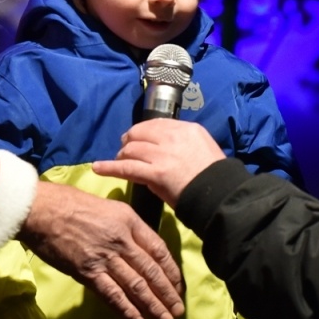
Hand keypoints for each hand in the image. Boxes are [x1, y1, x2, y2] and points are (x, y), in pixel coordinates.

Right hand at [19, 182, 184, 318]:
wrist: (42, 210)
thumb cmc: (71, 204)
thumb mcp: (108, 206)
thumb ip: (127, 226)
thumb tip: (141, 245)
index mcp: (129, 220)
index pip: (158, 249)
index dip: (171, 271)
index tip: (178, 286)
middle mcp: (121, 239)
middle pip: (151, 271)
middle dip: (167, 293)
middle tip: (177, 310)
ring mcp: (104, 257)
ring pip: (136, 286)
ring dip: (153, 305)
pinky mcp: (87, 272)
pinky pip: (112, 295)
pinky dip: (127, 311)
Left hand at [91, 119, 224, 204]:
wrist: (220, 194)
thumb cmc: (215, 176)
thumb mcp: (204, 147)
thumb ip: (184, 142)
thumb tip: (167, 145)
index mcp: (187, 129)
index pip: (156, 124)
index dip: (143, 132)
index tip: (139, 139)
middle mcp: (172, 137)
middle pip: (139, 133)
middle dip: (130, 142)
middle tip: (126, 150)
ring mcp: (162, 155)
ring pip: (131, 149)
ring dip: (123, 155)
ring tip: (119, 161)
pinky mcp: (154, 173)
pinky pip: (126, 168)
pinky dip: (109, 167)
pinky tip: (98, 168)